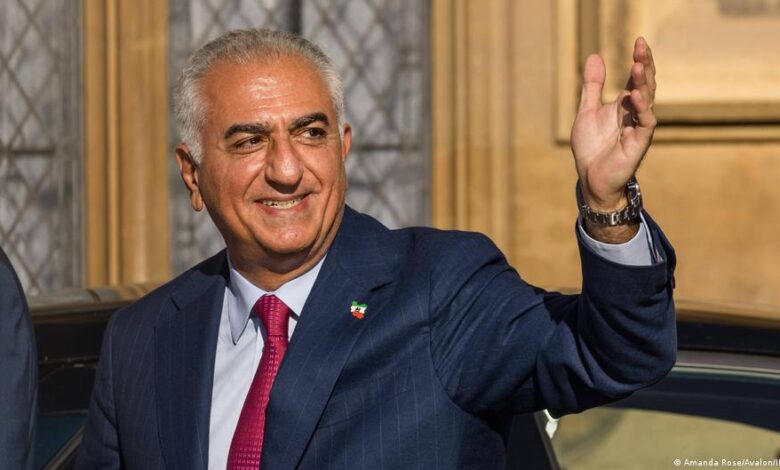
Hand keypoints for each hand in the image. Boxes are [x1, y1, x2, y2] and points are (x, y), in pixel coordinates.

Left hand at [571, 37, 656, 212]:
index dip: (639, 60)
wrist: (591, 179)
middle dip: (644, 65)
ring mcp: (639, 127)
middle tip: (641, 46)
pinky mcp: (639, 142)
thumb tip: (595, 55)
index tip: (639, 41)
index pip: (636, 78)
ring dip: (643, 82)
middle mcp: (635, 113)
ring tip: (638, 65)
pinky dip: (641, 108)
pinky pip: (645, 122)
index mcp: (625, 105)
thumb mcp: (587, 111)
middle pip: (645, 84)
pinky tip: (635, 95)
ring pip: (647, 100)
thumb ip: (592, 86)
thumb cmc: (591, 148)